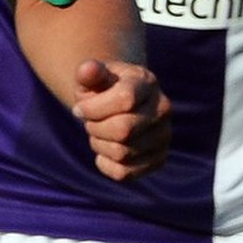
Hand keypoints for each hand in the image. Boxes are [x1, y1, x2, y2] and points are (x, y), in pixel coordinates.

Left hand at [72, 59, 170, 180]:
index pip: (125, 99)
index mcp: (147, 82)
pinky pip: (124, 173)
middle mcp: (163, 109)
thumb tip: (87, 69)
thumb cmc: (102, 89)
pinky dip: (105, 164)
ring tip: (98, 133)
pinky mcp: (158, 159)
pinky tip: (104, 150)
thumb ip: (89, 72)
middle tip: (88, 122)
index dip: (93, 108)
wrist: (119, 106)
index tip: (78, 108)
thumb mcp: (93, 77)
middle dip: (95, 128)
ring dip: (99, 144)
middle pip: (123, 130)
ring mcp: (164, 136)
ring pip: (122, 153)